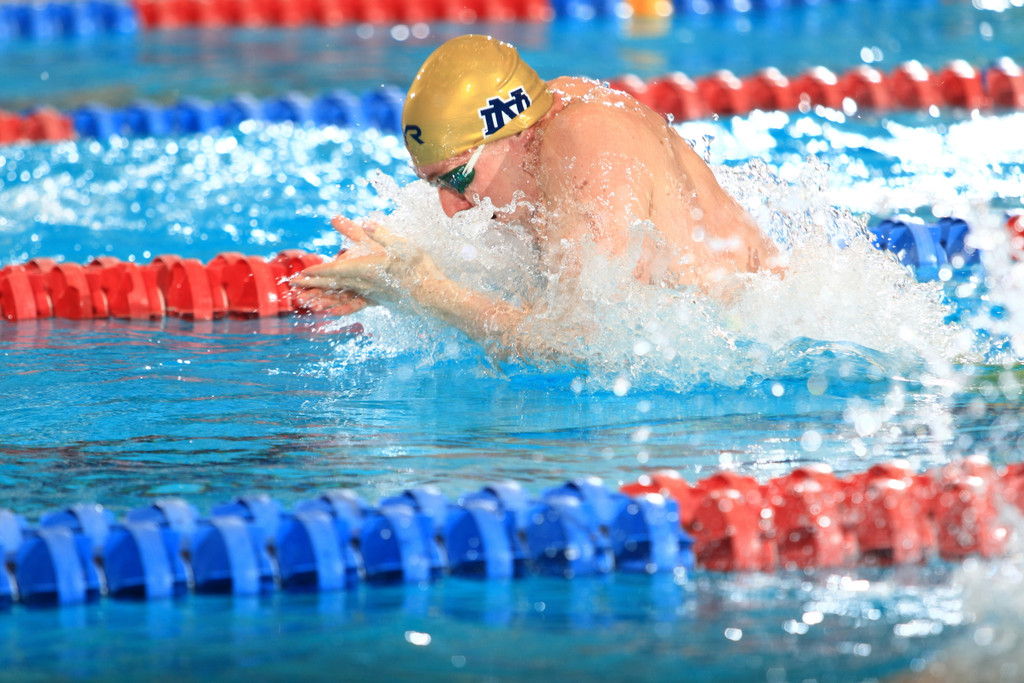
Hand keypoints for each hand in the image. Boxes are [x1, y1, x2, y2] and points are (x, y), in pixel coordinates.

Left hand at [291, 216, 441, 305]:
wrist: (436, 297)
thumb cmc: (420, 270)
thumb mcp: (403, 246)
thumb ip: (382, 235)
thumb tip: (366, 222)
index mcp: (368, 269)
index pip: (336, 270)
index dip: (317, 271)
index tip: (300, 274)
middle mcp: (366, 284)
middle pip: (334, 283)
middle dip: (312, 284)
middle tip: (293, 286)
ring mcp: (372, 294)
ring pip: (341, 295)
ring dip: (322, 296)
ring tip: (307, 300)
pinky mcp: (379, 300)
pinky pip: (355, 303)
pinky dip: (341, 306)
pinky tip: (333, 310)